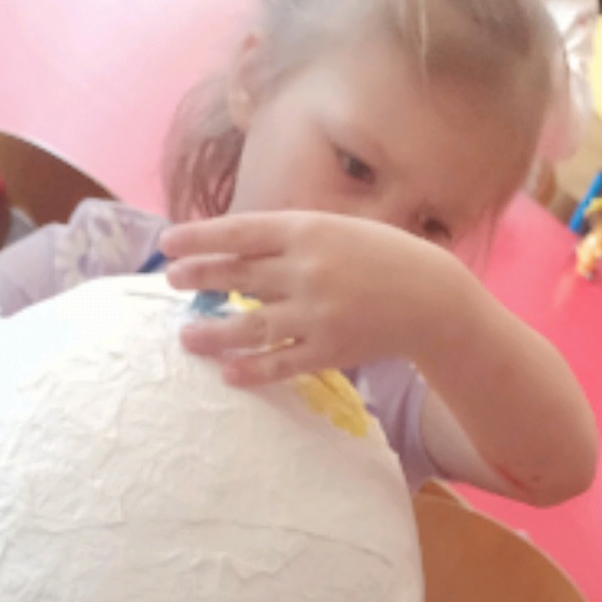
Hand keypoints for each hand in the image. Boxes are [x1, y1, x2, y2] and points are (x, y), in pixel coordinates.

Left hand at [161, 207, 453, 383]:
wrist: (434, 300)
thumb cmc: (383, 256)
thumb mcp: (337, 228)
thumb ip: (291, 236)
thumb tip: (235, 248)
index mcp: (307, 230)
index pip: (239, 232)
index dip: (198, 237)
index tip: (167, 244)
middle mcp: (307, 270)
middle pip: (237, 275)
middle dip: (199, 277)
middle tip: (171, 280)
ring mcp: (317, 313)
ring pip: (249, 326)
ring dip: (212, 334)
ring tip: (185, 337)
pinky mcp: (329, 350)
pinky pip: (280, 363)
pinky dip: (251, 370)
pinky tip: (228, 372)